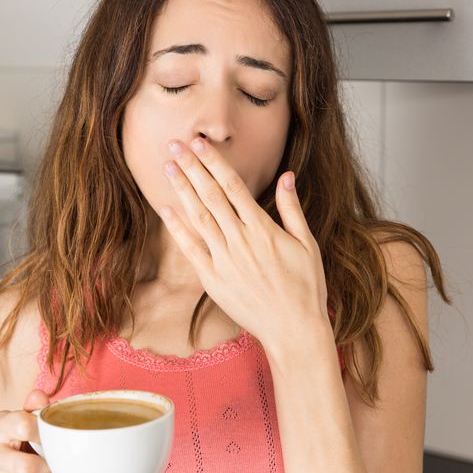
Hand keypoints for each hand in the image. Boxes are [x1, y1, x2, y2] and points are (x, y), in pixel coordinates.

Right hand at [0, 388, 58, 472]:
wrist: (4, 467)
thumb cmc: (20, 437)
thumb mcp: (26, 417)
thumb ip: (35, 406)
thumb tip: (39, 396)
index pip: (23, 426)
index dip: (46, 431)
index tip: (54, 434)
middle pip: (25, 468)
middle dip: (49, 465)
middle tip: (56, 460)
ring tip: (49, 468)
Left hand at [158, 137, 330, 349]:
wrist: (293, 330)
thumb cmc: (305, 287)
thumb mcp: (307, 244)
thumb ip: (291, 209)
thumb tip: (287, 176)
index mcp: (263, 228)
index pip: (233, 186)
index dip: (213, 162)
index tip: (199, 142)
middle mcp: (240, 240)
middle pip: (210, 195)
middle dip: (191, 167)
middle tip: (174, 144)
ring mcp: (224, 260)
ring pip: (198, 217)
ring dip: (181, 190)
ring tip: (167, 167)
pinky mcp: (213, 279)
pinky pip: (190, 249)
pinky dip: (177, 228)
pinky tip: (165, 208)